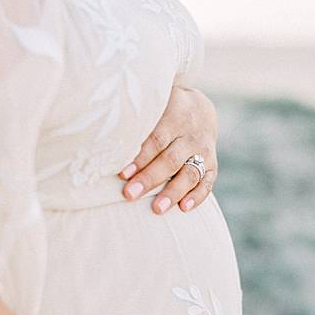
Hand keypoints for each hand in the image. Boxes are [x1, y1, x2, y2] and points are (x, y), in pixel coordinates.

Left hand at [119, 85, 218, 213]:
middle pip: (170, 159)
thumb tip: (102, 136)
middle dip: (149, 178)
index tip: (121, 174)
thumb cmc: (162, 111)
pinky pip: (207, 182)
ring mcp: (204, 150)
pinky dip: (197, 196)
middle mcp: (191, 134)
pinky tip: (183, 208)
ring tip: (156, 208)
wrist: (199, 109)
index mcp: (174, 115)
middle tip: (129, 195)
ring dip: (173, 192)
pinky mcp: (212, 164)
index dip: (139, 157)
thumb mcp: (153, 106)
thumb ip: (135, 119)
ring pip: (190, 173)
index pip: (156, 139)